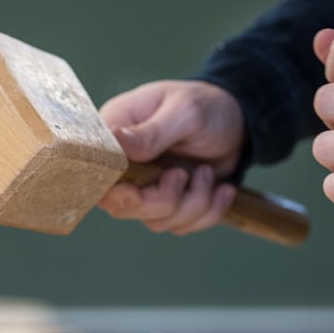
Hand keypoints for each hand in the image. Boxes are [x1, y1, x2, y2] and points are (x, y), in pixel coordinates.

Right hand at [97, 80, 244, 234]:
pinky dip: (208, 212)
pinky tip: (222, 189)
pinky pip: (180, 226)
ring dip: (193, 204)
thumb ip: (150, 132)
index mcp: (114, 137)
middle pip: (122, 207)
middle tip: (183, 174)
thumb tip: (114, 140)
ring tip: (207, 173)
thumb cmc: (206, 106)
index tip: (143, 187)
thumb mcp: (183, 112)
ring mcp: (145, 188)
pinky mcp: (168, 204)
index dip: (116, 190)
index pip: (97, 174)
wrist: (237, 121)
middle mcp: (123, 167)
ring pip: (156, 221)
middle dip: (163, 201)